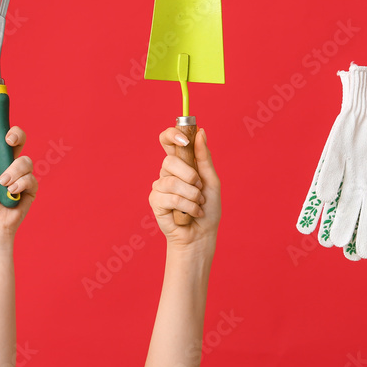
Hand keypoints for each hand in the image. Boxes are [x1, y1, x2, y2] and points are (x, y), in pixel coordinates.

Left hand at [0, 116, 37, 246]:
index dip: (0, 116)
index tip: (0, 98)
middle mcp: (6, 161)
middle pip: (18, 137)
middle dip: (16, 135)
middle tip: (9, 141)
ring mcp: (19, 175)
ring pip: (25, 159)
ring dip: (13, 172)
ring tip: (2, 184)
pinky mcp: (30, 188)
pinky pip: (31, 177)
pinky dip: (20, 184)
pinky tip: (11, 194)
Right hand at [150, 128, 220, 251]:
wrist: (202, 234)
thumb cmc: (208, 208)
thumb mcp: (211, 180)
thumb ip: (204, 156)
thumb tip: (201, 132)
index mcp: (180, 163)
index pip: (167, 140)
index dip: (172, 134)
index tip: (185, 140)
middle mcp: (167, 172)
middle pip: (170, 160)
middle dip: (191, 176)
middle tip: (199, 188)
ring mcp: (159, 186)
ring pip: (172, 181)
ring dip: (192, 195)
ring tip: (198, 204)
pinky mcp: (155, 201)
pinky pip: (171, 197)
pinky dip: (188, 207)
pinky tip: (192, 213)